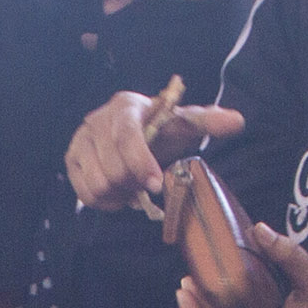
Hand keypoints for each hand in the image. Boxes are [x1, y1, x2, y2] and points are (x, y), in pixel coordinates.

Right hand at [66, 93, 242, 211]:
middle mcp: (96, 120)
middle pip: (113, 167)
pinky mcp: (71, 159)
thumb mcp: (184, 124)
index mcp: (125, 106)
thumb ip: (207, 122)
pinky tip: (119, 194)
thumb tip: (237, 121)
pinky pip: (84, 193)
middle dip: (134, 183)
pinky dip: (105, 201)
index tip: (155, 185)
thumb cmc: (160, 129)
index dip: (140, 163)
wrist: (133, 131)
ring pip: (98, 183)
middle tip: (148, 184)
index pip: (126, 136)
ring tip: (133, 188)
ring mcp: (80, 140)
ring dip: (120, 194)